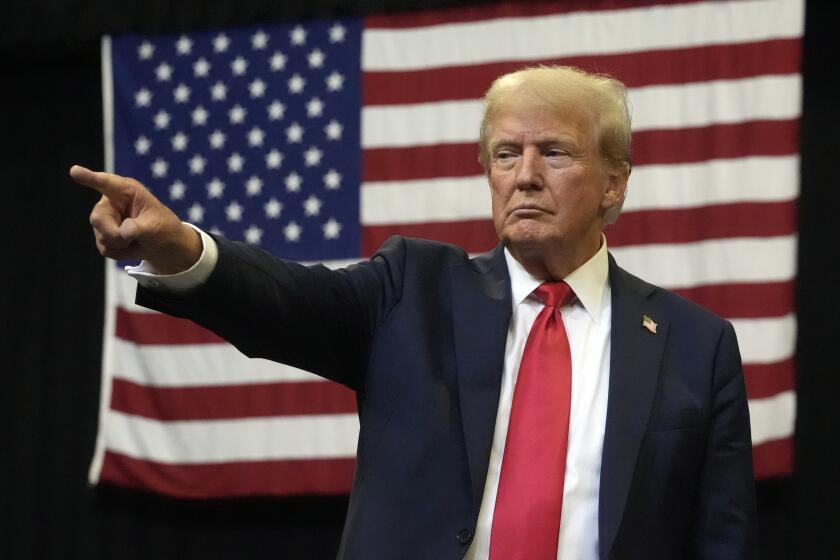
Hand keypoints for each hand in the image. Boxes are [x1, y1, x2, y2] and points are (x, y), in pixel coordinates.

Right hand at [70, 165, 201, 273]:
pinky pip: (105, 249)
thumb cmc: (164, 230)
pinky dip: (120, 253)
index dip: (90, 178)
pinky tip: (131, 247)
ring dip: (122, 245)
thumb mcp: (156, 227)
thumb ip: (139, 228)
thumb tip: (124, 232)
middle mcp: (111, 202)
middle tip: (134, 237)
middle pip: (98, 219)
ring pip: (102, 237)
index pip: (106, 184)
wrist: (166, 249)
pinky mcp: (103, 235)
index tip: (75, 171)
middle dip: (115, 234)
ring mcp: (105, 219)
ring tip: (137, 240)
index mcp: (127, 191)